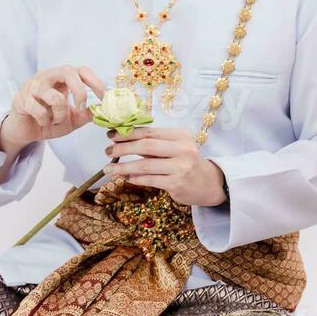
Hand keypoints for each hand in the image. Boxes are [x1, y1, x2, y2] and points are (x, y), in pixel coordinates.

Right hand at [0, 65, 108, 153]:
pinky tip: (42, 123)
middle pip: (68, 72)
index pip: (82, 70)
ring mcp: (32, 85)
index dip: (96, 82)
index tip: (105, 97)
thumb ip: (87, 113)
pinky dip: (46, 121)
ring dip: (60, 115)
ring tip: (55, 121)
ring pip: (55, 97)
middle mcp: (47, 76)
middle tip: (81, 108)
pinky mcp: (21, 98)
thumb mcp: (73, 119)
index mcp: (61, 78)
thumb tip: (103, 108)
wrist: (25, 133)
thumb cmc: (49, 121)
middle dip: (80, 91)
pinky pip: (40, 111)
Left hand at [102, 126, 227, 206]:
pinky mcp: (177, 184)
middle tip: (107, 152)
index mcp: (181, 136)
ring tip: (108, 169)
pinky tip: (126, 177)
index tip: (111, 136)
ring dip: (123, 167)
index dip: (128, 133)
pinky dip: (135, 178)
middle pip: (146, 146)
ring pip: (145, 165)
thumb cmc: (187, 162)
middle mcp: (183, 149)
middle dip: (122, 148)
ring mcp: (181, 167)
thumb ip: (153, 144)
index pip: (149, 132)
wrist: (209, 183)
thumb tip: (121, 140)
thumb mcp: (175, 148)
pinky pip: (150, 180)